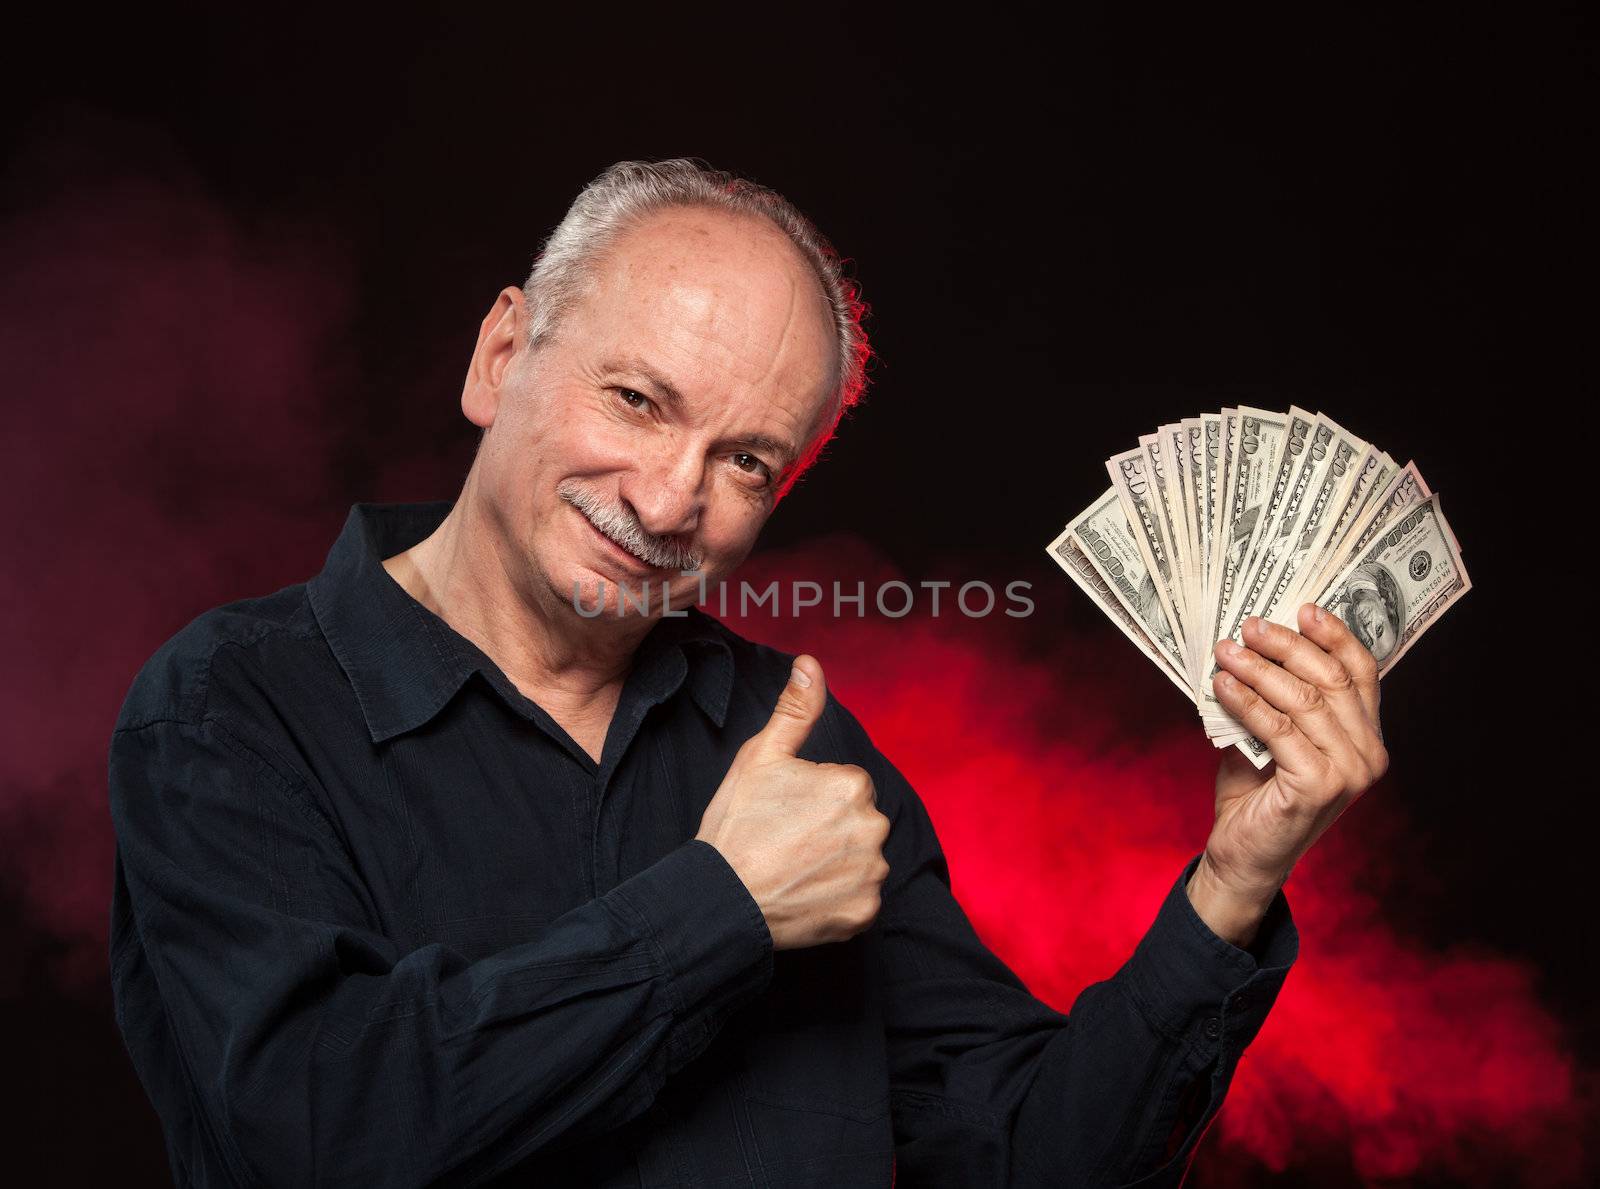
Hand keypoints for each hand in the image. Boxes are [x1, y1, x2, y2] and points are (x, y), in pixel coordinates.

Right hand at [695, 655, 891, 950]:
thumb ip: (795, 710)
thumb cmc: (737, 825)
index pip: (848, 786)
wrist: (719, 899)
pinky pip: (862, 898)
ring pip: (864, 859)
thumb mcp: (760, 757)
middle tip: (788, 842)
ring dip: (838, 864)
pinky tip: (806, 895)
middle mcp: (873, 827)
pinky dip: (840, 899)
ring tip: (795, 869)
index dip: (815, 798)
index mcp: (852, 784)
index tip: (786, 814)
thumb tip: (809, 664)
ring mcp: (871, 873)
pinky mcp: (865, 912)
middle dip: (832, 829)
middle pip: (860, 821)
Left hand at [1189, 604, 1389, 946]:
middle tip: (1247, 626)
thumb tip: (1252, 640)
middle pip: (1331, 679)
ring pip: (1302, 700)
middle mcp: (1369, 754)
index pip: (1361, 673)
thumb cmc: (1256, 793)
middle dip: (1286, 645)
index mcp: (1367, 736)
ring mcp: (1349, 773)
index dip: (1335, 635)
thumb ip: (1276, 696)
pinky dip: (1246, 701)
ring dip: (1258, 669)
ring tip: (1225, 651)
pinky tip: (1222, 686)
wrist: (1243, 855)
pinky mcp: (1318, 787)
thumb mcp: (1269, 734)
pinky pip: (1278, 728)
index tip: (1302, 607)